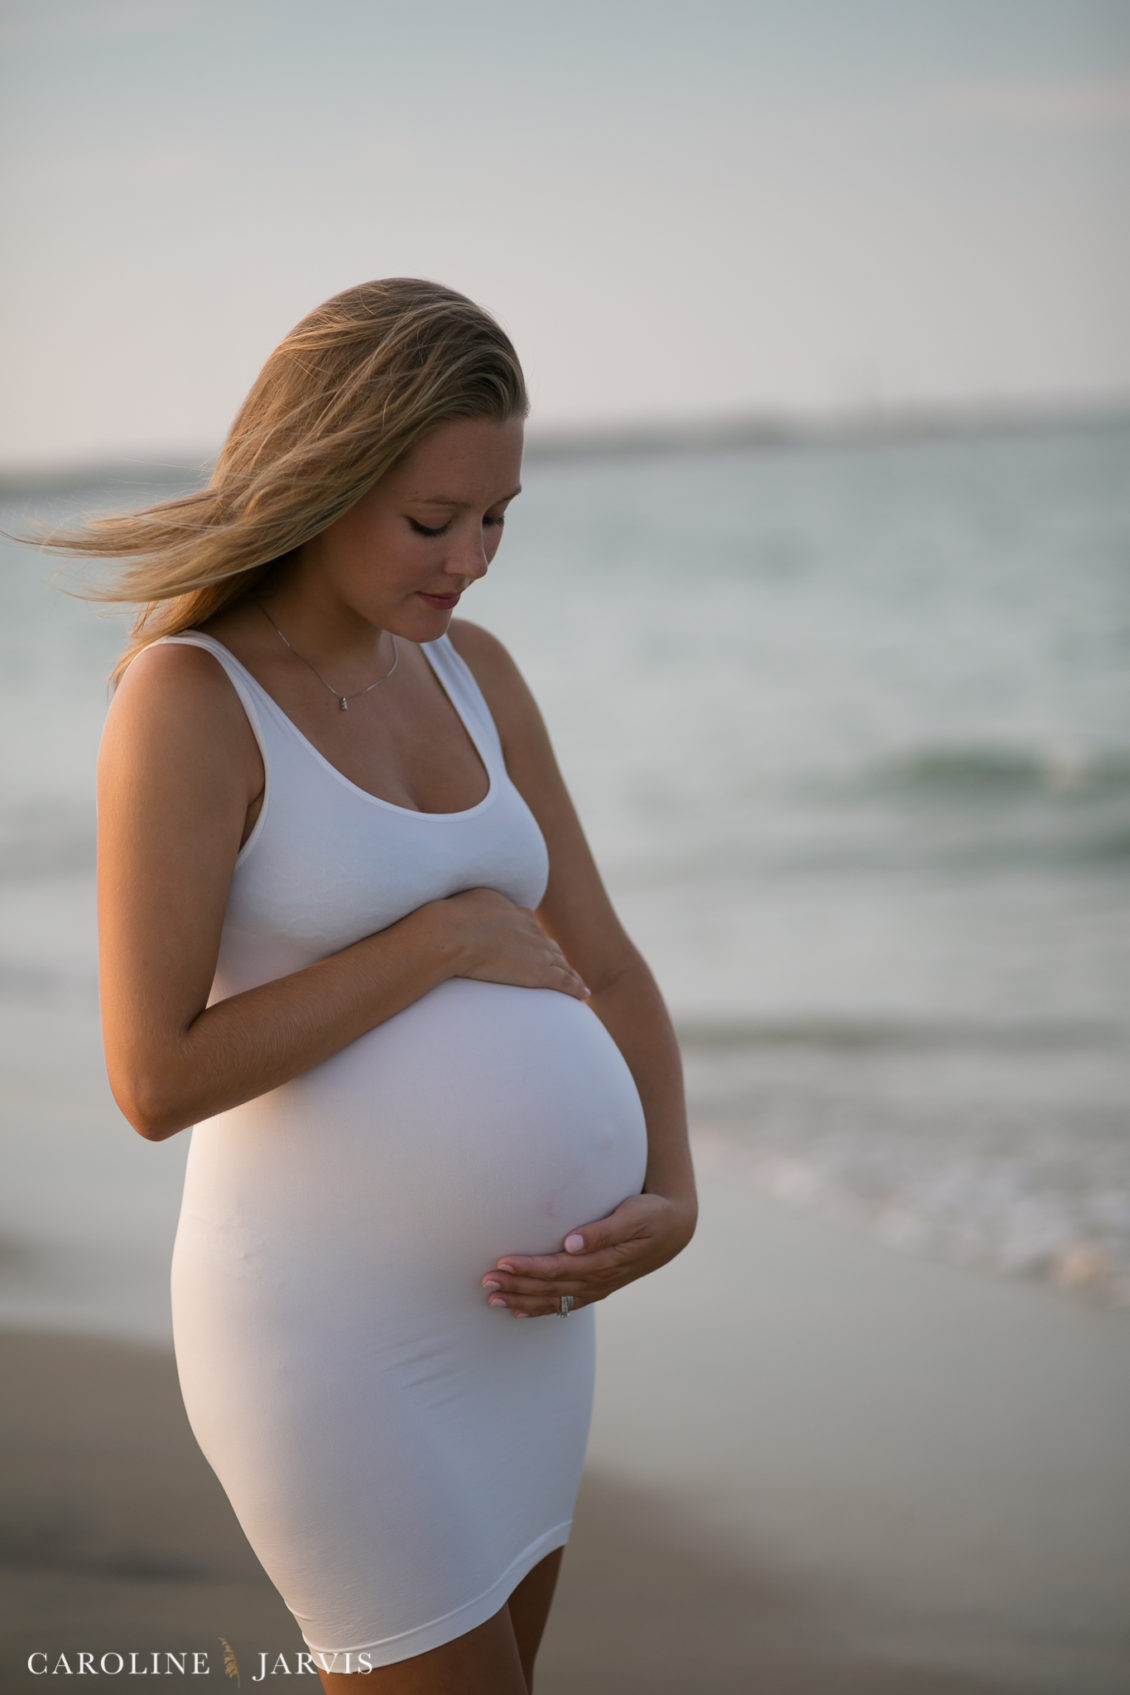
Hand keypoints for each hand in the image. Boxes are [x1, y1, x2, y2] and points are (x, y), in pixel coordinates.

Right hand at [441, 887, 589, 1000]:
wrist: (453, 934)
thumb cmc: (448, 921)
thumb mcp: (462, 905)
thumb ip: (470, 910)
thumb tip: (460, 913)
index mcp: (512, 912)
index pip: (529, 926)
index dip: (535, 937)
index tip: (537, 944)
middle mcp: (530, 929)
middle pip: (549, 944)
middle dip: (556, 955)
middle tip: (562, 965)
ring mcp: (537, 950)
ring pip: (561, 963)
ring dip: (570, 972)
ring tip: (577, 982)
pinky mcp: (540, 972)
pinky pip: (564, 981)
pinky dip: (575, 987)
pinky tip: (582, 994)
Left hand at [479, 1191, 696, 1317]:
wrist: (674, 1228)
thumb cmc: (651, 1214)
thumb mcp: (632, 1215)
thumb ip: (601, 1230)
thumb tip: (570, 1242)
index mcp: (605, 1261)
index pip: (559, 1268)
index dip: (530, 1268)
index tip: (502, 1262)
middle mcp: (599, 1279)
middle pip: (551, 1287)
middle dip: (517, 1286)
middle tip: (485, 1282)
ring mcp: (598, 1286)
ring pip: (554, 1299)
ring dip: (522, 1299)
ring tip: (491, 1299)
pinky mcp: (597, 1287)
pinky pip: (565, 1304)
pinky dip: (540, 1309)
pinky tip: (518, 1311)